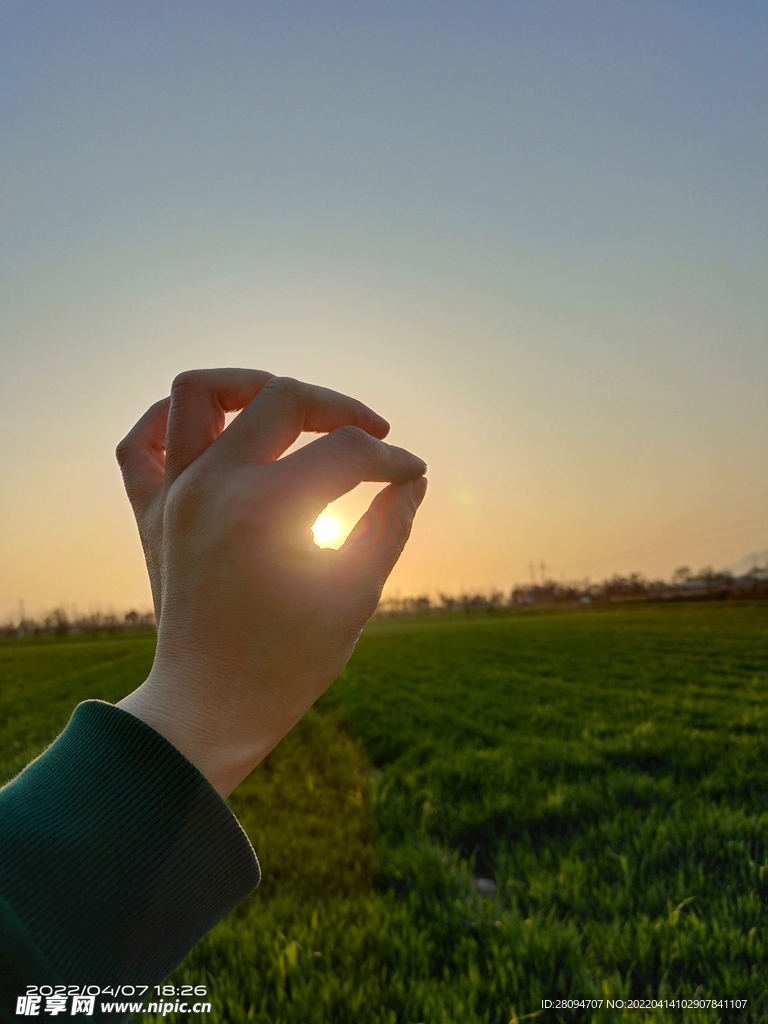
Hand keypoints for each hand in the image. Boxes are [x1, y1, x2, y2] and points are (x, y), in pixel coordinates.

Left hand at [115, 370, 426, 796]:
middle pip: (283, 398)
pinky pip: (140, 444)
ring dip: (248, 385)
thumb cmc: (290, 662)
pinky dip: (171, 422)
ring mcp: (174, 495)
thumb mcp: (355, 593)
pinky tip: (213, 431)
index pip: (346, 451)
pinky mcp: (151, 514)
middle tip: (369, 438)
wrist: (211, 709)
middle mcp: (214, 486)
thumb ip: (390, 526)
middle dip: (339, 408)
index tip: (411, 476)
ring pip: (198, 392)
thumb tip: (412, 479)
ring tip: (288, 407)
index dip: (393, 460)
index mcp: (269, 508)